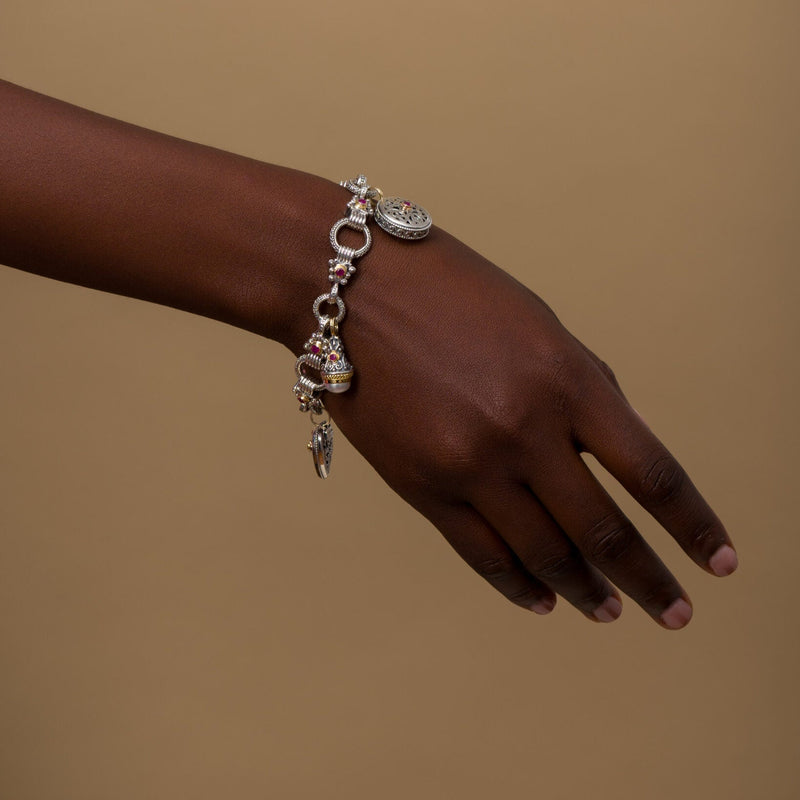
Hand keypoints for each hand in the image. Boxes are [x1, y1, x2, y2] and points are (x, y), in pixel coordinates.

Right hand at [324, 227, 736, 627]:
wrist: (350, 288)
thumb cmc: (451, 292)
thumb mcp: (539, 325)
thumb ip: (583, 390)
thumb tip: (614, 456)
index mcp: (566, 379)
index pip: (650, 473)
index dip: (693, 525)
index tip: (720, 561)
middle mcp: (524, 431)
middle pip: (603, 530)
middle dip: (648, 578)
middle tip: (677, 614)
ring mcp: (469, 465)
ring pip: (543, 553)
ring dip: (585, 591)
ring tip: (611, 613)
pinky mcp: (421, 487)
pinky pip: (481, 553)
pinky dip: (518, 585)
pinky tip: (543, 602)